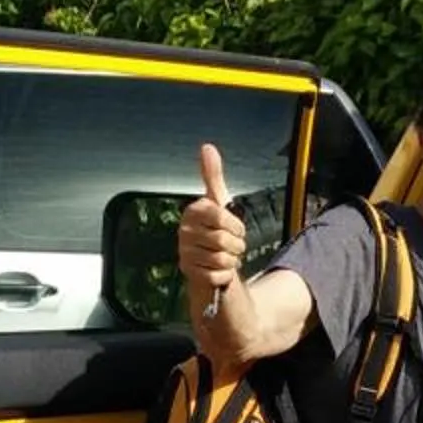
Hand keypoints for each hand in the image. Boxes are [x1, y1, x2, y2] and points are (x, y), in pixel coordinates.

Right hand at [177, 143, 245, 301]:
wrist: (208, 259)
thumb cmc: (216, 227)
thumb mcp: (219, 201)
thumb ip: (213, 175)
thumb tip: (207, 147)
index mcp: (192, 211)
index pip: (221, 217)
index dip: (236, 225)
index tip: (237, 228)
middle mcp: (184, 231)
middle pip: (222, 241)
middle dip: (236, 245)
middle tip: (233, 245)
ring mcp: (184, 252)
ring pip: (221, 259)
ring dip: (231, 260)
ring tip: (226, 256)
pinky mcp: (188, 272)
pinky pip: (216, 275)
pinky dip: (225, 274)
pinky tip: (220, 269)